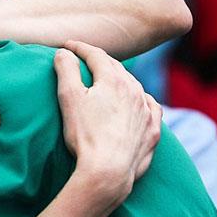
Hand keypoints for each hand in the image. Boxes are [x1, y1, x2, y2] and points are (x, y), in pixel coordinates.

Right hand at [53, 41, 161, 200]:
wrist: (109, 171)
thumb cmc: (85, 135)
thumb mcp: (68, 98)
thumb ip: (66, 70)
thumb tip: (64, 52)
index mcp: (113, 79)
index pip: (95, 55)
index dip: (80, 48)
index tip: (68, 46)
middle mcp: (134, 90)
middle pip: (116, 68)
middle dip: (100, 61)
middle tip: (85, 59)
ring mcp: (146, 111)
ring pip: (134, 85)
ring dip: (120, 79)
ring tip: (109, 79)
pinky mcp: (153, 130)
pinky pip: (151, 107)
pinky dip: (143, 100)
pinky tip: (140, 102)